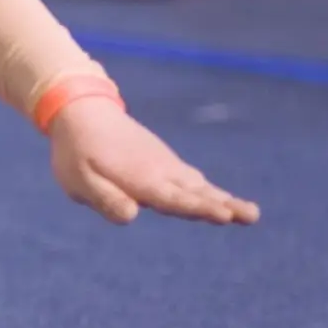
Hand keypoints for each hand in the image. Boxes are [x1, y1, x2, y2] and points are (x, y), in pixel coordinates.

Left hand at [48, 98, 257, 225]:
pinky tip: (223, 203)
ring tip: (249, 214)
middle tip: (252, 216)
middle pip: (195, 193)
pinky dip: (209, 191)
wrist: (82, 111)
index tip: (224, 215)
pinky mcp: (163, 163)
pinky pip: (191, 180)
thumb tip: (132, 216)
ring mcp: (164, 166)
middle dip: (224, 205)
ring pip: (198, 186)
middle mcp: (159, 172)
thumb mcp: (78, 180)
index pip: (174, 199)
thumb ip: (104, 198)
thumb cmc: (76, 152)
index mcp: (140, 179)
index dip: (198, 208)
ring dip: (223, 199)